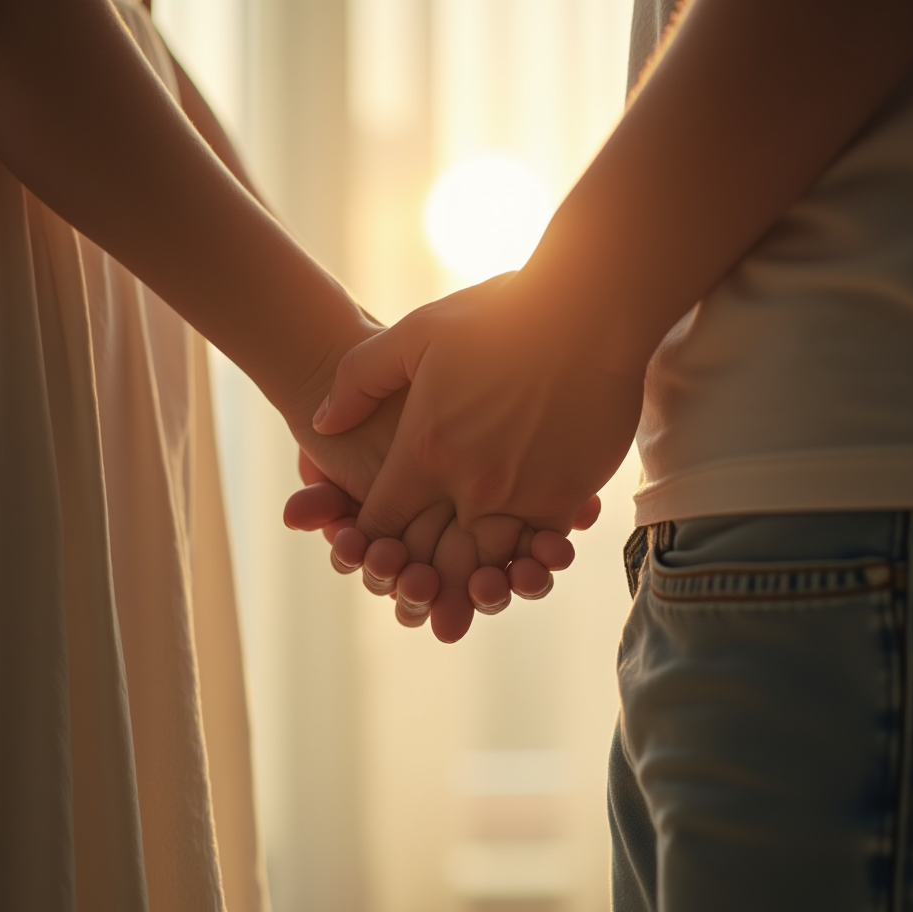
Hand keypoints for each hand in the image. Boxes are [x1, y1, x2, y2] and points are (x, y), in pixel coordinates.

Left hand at [309, 271, 642, 632]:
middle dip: (419, 582)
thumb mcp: (416, 333)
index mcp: (425, 449)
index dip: (371, 541)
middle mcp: (469, 483)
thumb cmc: (501, 314)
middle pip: (434, 556)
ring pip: (489, 561)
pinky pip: (540, 546)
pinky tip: (520, 565)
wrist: (590, 309)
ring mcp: (521, 493)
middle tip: (414, 602)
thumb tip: (322, 424)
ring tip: (469, 600)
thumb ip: (360, 380)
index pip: (383, 521)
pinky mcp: (566, 494)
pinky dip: (526, 560)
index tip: (373, 549)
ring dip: (475, 585)